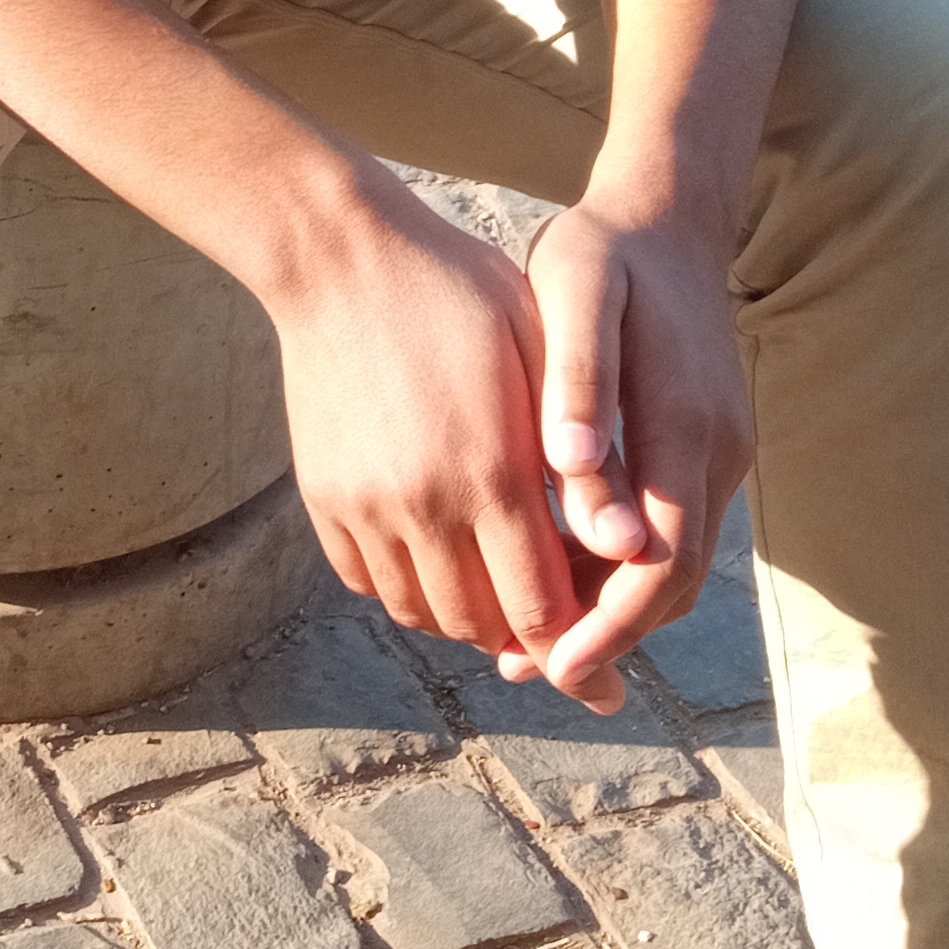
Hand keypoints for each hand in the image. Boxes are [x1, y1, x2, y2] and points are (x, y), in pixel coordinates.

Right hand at [267, 179, 578, 673]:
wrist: (341, 258)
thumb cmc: (462, 293)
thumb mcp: (542, 356)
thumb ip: (580, 459)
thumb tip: (624, 550)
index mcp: (490, 472)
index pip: (541, 607)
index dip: (580, 657)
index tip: (608, 691)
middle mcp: (423, 505)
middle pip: (483, 626)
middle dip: (528, 643)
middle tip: (560, 641)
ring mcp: (366, 506)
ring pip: (425, 613)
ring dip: (470, 621)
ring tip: (503, 602)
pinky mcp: (325, 498)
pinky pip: (371, 583)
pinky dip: (411, 593)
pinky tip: (442, 565)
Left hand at [520, 204, 750, 709]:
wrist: (670, 214)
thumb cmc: (605, 254)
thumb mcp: (577, 296)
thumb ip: (579, 387)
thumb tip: (577, 477)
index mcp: (686, 423)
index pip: (661, 561)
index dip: (609, 625)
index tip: (549, 662)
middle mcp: (719, 450)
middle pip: (676, 582)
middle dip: (608, 637)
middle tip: (527, 668)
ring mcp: (723, 451)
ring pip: (680, 565)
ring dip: (617, 610)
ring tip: (533, 637)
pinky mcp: (712, 447)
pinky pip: (676, 531)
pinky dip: (626, 569)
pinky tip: (561, 569)